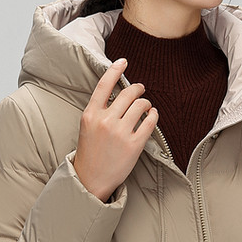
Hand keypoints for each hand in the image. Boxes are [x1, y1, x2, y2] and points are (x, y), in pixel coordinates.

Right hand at [73, 58, 158, 201]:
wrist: (91, 179)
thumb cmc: (90, 152)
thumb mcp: (87, 127)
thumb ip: (99, 110)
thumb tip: (119, 93)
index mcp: (91, 114)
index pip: (104, 84)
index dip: (115, 69)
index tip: (124, 61)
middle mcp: (105, 121)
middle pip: (128, 93)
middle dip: (138, 88)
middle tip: (141, 90)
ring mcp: (120, 133)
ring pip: (141, 105)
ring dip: (146, 103)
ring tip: (146, 107)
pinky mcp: (134, 145)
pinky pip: (150, 121)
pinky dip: (154, 115)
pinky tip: (152, 116)